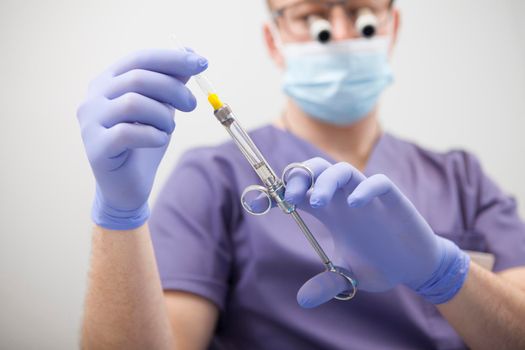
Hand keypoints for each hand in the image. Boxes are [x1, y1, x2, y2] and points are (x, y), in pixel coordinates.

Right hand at [77, 49, 207, 229]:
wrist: (128, 186)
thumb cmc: (144, 143)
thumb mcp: (162, 108)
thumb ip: (171, 83)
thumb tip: (191, 52)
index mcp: (108, 81)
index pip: (140, 59)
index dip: (172, 59)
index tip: (202, 63)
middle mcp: (93, 97)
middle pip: (138, 78)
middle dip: (174, 89)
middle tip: (192, 105)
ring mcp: (90, 122)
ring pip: (133, 103)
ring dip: (162, 116)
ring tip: (168, 129)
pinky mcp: (96, 147)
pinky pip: (128, 133)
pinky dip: (153, 135)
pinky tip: (158, 140)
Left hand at [284, 157, 469, 307]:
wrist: (416, 267)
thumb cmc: (381, 264)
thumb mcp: (349, 276)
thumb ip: (327, 283)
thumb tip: (303, 299)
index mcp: (330, 210)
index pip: (300, 190)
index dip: (278, 192)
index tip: (258, 201)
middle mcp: (345, 198)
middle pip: (318, 169)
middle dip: (300, 177)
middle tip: (290, 198)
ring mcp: (367, 197)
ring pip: (344, 170)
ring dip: (327, 181)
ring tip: (316, 202)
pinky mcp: (392, 200)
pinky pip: (379, 184)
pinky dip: (367, 189)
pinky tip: (356, 205)